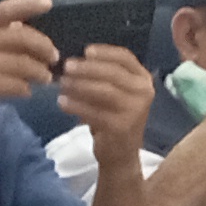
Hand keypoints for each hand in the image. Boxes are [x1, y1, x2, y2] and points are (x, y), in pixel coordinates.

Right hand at [0, 0, 68, 125]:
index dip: (29, 4)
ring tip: (45, 78)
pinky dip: (26, 89)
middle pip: (23, 37)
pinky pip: (17, 84)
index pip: (6, 9)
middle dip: (44, 47)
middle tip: (54, 57)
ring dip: (40, 72)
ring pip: (24, 63)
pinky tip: (27, 92)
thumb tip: (30, 30)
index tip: (49, 4)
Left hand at [57, 42, 151, 158]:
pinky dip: (76, 106)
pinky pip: (95, 112)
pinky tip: (62, 102)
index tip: (86, 51)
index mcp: (143, 79)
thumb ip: (103, 76)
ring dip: (80, 85)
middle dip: (88, 68)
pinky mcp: (121, 127)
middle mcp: (144, 92)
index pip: (125, 58)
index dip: (105, 52)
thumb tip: (75, 61)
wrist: (120, 154)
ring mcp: (135, 110)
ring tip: (62, 84)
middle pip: (113, 73)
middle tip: (67, 66)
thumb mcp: (114, 93)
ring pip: (104, 91)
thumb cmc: (113, 118)